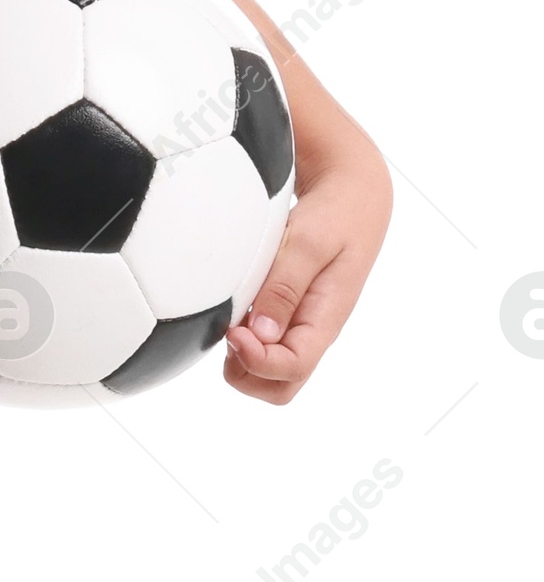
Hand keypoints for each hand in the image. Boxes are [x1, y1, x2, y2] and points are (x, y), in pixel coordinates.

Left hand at [223, 134, 391, 403]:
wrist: (352, 195)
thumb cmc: (335, 214)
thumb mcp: (308, 241)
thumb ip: (283, 286)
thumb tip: (259, 334)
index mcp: (326, 320)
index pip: (292, 369)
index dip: (257, 360)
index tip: (234, 330)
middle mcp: (313, 332)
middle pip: (279, 387)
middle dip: (246, 372)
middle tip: (229, 332)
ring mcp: (300, 327)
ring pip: (267, 373)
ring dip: (241, 356)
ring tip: (231, 316)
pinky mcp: (287, 316)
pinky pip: (262, 346)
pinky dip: (242, 337)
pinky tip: (234, 305)